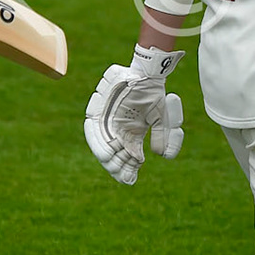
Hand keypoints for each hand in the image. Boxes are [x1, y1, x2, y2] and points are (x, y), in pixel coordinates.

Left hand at [84, 46, 185, 184]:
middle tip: (124, 177)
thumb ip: (161, 135)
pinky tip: (105, 155)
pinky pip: (93, 132)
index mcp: (132, 134)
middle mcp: (119, 131)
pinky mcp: (98, 113)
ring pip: (103, 146)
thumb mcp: (160, 118)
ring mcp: (108, 122)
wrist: (145, 74)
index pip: (128, 156)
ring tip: (114, 168)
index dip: (129, 169)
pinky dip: (98, 143)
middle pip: (115, 155)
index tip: (131, 180)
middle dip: (118, 168)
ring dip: (109, 159)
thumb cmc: (153, 94)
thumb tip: (161, 155)